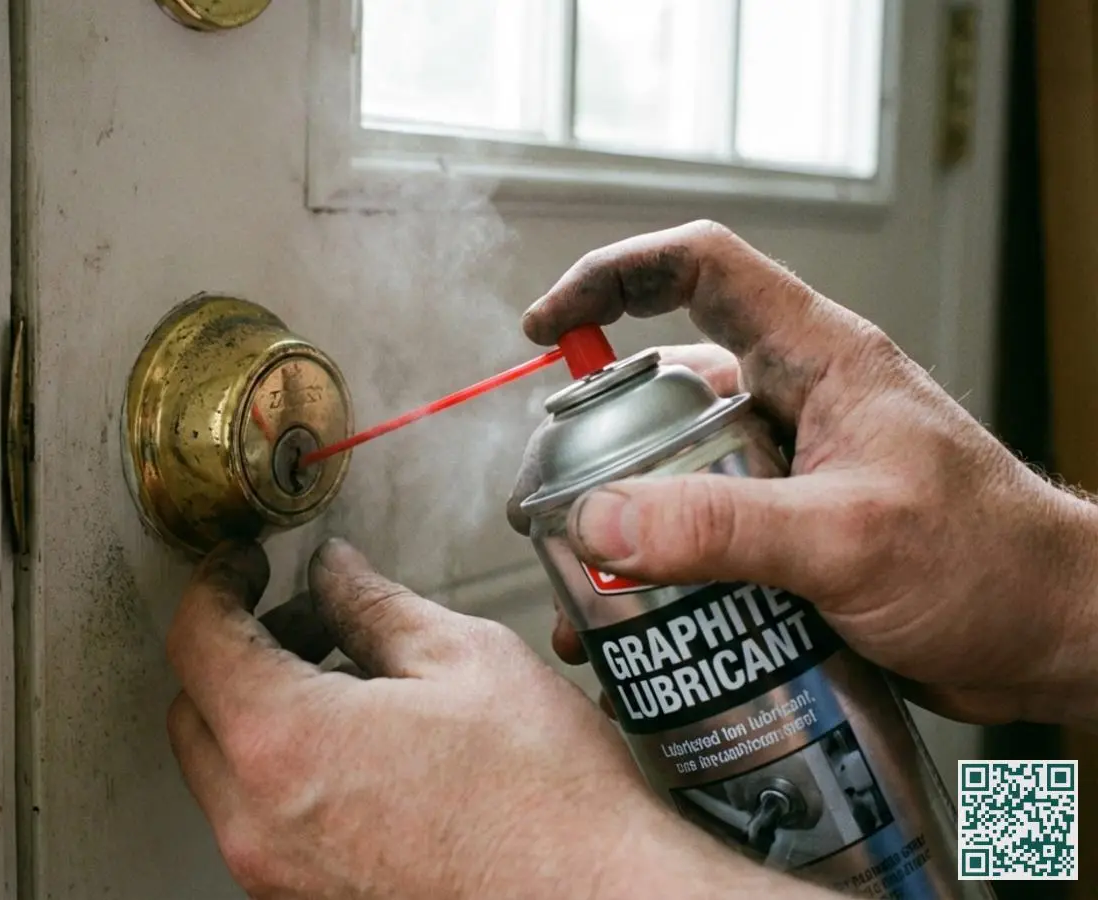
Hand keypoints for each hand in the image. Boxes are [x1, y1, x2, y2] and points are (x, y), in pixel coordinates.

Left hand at [165, 538, 811, 898]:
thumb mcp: (463, 659)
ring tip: (344, 677)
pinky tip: (359, 747)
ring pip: (224, 773)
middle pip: (192, 710)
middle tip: (300, 615)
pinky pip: (262, 824)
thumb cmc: (549, 806)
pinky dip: (284, 772)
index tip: (241, 563)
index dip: (217, 582)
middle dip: (234, 648)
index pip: (197, 639)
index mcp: (285, 744)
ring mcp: (278, 878)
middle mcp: (259, 824)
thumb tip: (333, 573)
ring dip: (259, 712)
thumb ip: (373, 605)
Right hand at [508, 220, 1097, 727]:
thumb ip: (722, 528)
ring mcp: (791, 471)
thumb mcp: (847, 540)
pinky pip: (702, 535)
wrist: (1055, 640)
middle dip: (596, 441)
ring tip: (581, 587)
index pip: (702, 268)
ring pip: (675, 471)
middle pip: (665, 388)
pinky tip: (630, 628)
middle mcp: (794, 403)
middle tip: (548, 502)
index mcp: (817, 360)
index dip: (614, 275)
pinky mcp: (791, 535)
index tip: (548, 326)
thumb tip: (599, 519)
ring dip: (622, 523)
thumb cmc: (990, 566)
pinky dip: (658, 573)